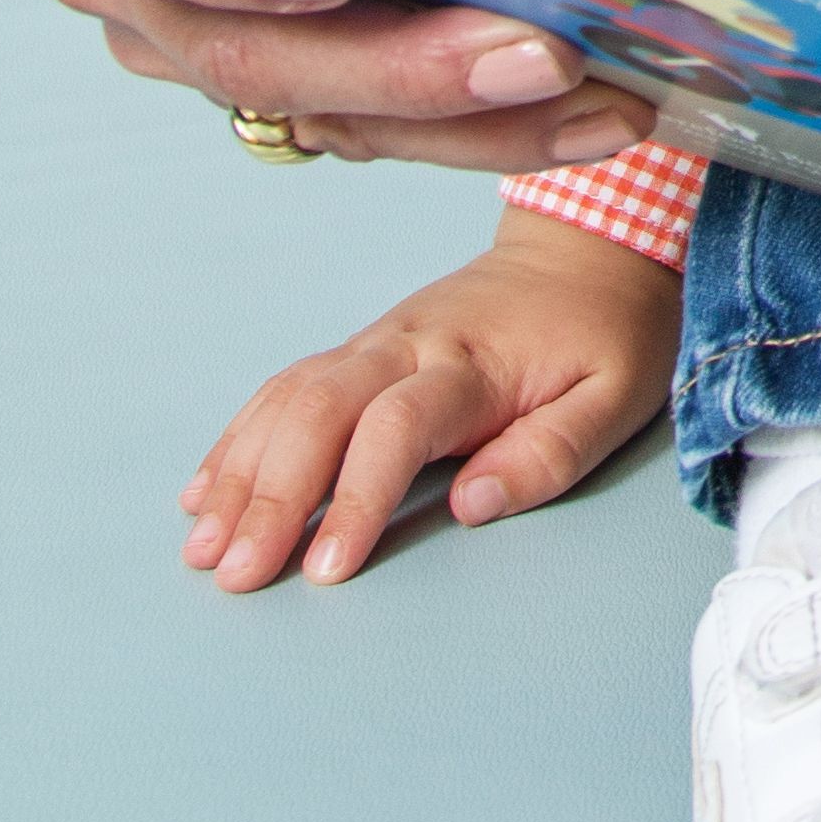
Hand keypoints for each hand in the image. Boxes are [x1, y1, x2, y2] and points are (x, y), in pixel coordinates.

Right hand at [17, 0, 645, 167]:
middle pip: (242, 53)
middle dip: (397, 65)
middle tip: (531, 52)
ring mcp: (214, 37)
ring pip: (328, 112)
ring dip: (471, 116)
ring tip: (596, 92)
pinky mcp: (306, 78)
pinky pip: (391, 126)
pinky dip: (496, 125)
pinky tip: (600, 107)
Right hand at [182, 207, 680, 590]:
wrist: (588, 247)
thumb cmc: (607, 331)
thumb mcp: (616, 394)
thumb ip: (551, 452)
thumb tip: (473, 505)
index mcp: (472, 362)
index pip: (396, 428)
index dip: (356, 498)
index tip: (326, 568)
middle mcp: (408, 345)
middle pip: (319, 413)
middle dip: (270, 496)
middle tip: (236, 574)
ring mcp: (377, 342)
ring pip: (289, 399)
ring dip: (241, 472)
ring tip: (204, 549)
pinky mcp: (362, 349)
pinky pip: (285, 387)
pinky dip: (240, 439)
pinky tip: (207, 492)